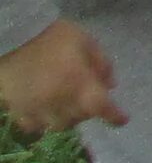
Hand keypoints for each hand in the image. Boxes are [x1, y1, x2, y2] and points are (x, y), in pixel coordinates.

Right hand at [0, 20, 122, 136]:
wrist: (16, 37)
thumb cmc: (54, 36)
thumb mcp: (86, 42)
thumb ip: (102, 64)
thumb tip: (111, 86)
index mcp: (78, 82)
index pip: (100, 106)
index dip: (114, 116)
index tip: (123, 119)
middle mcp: (58, 101)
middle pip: (80, 118)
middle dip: (90, 110)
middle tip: (91, 98)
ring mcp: (36, 109)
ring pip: (58, 126)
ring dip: (70, 118)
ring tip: (71, 105)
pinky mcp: (18, 111)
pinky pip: (35, 126)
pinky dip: (45, 122)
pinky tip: (48, 110)